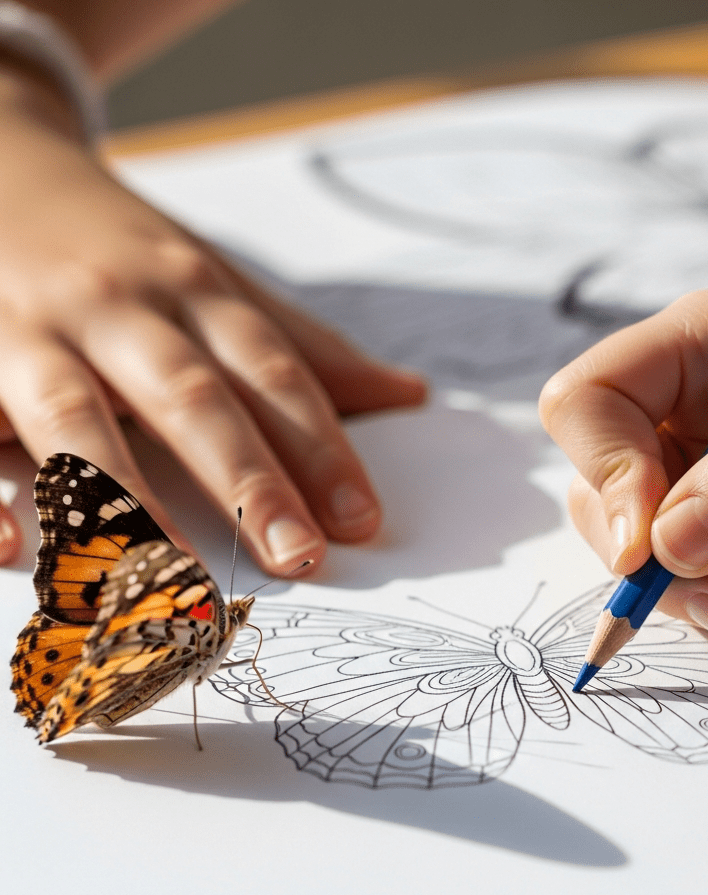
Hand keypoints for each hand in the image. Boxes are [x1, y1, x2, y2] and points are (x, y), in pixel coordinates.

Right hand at [0, 63, 425, 573]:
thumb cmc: (128, 250)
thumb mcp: (221, 281)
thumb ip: (307, 348)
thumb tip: (408, 394)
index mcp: (196, 292)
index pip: (273, 374)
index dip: (321, 448)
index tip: (361, 520)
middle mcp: (118, 310)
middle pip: (191, 397)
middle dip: (246, 479)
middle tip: (297, 553)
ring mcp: (28, 333)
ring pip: (75, 417)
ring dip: (127, 495)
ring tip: (174, 572)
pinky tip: (15, 548)